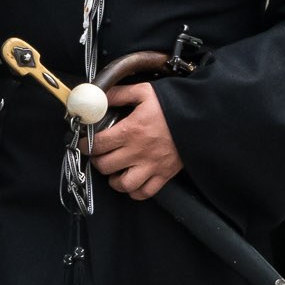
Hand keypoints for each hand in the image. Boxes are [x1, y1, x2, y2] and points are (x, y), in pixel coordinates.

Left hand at [88, 79, 180, 197]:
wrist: (201, 117)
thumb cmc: (173, 104)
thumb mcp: (145, 92)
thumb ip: (120, 94)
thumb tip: (100, 97)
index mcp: (131, 131)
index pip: (98, 144)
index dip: (85, 145)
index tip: (84, 143)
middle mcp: (138, 152)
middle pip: (106, 166)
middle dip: (96, 161)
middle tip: (98, 155)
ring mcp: (152, 166)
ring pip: (123, 184)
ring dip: (113, 180)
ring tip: (113, 171)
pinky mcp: (164, 174)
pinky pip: (145, 192)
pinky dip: (134, 191)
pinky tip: (131, 182)